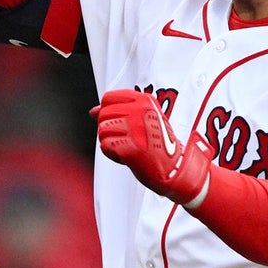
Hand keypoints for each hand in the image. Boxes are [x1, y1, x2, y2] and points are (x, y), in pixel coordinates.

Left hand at [91, 89, 212, 206]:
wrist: (175, 169)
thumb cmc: (157, 144)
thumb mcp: (141, 121)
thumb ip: (117, 112)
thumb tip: (92, 111)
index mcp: (144, 100)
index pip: (107, 98)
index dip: (108, 113)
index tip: (123, 125)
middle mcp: (140, 111)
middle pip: (102, 115)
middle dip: (110, 130)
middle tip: (129, 140)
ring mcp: (135, 129)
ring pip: (102, 131)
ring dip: (111, 142)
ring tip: (129, 148)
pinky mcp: (130, 148)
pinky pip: (105, 146)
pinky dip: (113, 154)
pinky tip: (128, 157)